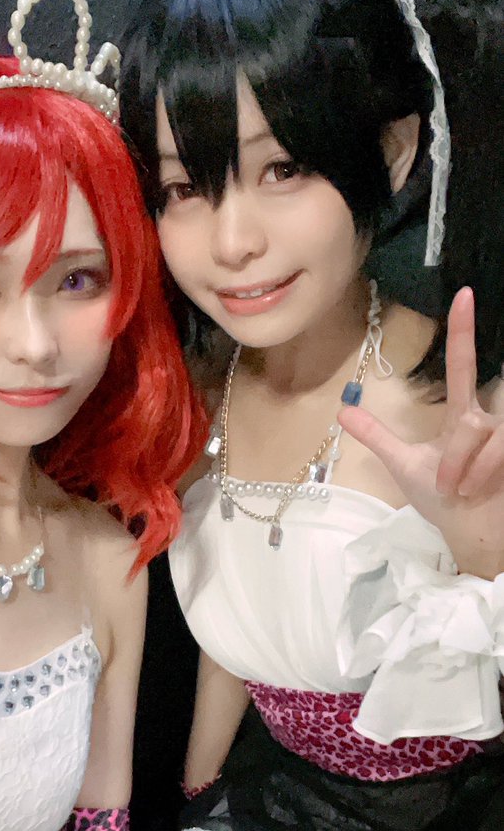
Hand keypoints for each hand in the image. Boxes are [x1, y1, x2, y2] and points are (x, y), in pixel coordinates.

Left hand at [339, 288, 503, 575]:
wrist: (469, 537)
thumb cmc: (444, 502)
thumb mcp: (405, 465)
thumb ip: (378, 436)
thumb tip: (343, 411)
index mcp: (463, 419)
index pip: (464, 367)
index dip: (463, 332)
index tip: (462, 294)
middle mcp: (487, 423)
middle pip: (470, 419)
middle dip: (456, 456)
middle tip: (447, 486)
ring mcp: (503, 440)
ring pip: (479, 434)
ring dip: (462, 469)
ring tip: (458, 492)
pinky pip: (496, 449)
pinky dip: (477, 474)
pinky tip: (472, 492)